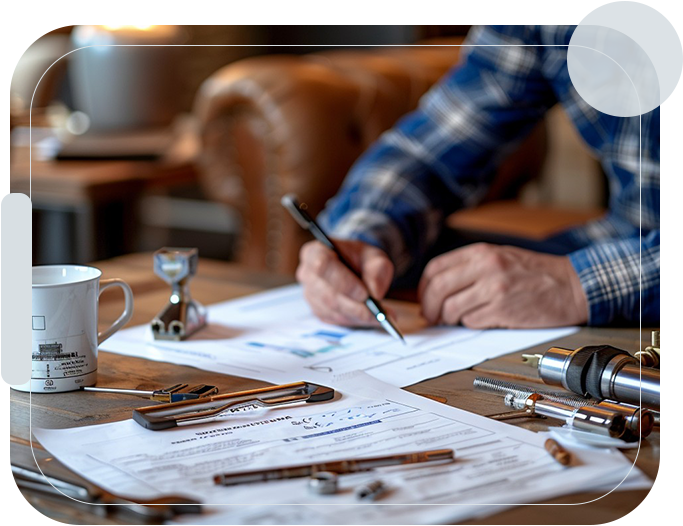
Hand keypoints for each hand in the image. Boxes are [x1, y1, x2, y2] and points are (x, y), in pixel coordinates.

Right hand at [296, 239, 394, 325]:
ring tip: (381, 316)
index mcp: (315, 252)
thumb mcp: (374, 256)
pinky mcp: (317, 310)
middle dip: (354, 306)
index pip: (322, 266)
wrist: (356, 268)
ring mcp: (310, 294)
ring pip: (332, 310)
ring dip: (357, 316)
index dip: (343, 281)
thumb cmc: (361, 259)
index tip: (364, 294)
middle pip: (327, 294)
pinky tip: (371, 318)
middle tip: (377, 312)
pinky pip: (334, 320)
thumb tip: (375, 292)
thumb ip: (377, 268)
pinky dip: (355, 321)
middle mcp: (307, 273)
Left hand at [418, 243, 587, 328]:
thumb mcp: (499, 256)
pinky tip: (483, 319)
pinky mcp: (503, 310)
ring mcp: (494, 289)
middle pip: (437, 290)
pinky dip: (471, 324)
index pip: (435, 269)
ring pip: (451, 309)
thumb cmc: (534, 273)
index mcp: (480, 252)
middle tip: (432, 317)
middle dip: (430, 308)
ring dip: (450, 319)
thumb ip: (469, 267)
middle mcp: (485, 267)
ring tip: (459, 318)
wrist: (571, 285)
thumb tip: (438, 288)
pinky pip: (472, 322)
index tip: (426, 299)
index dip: (424, 288)